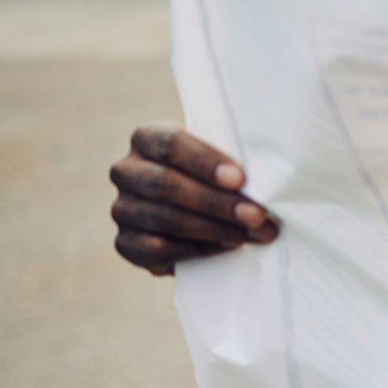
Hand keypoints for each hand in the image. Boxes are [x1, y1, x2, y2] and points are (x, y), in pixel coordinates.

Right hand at [109, 124, 277, 275]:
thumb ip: (232, 166)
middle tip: (256, 215)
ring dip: (215, 228)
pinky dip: (199, 249)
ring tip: (252, 233)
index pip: (170, 144)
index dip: (205, 162)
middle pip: (166, 184)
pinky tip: (228, 246)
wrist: (200, 213)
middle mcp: (126, 171)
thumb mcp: (221, 160)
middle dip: (217, 202)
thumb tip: (265, 185)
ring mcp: (122, 208)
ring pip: (165, 218)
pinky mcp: (125, 243)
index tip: (240, 179)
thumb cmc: (216, 175)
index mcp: (147, 138)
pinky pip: (159, 249)